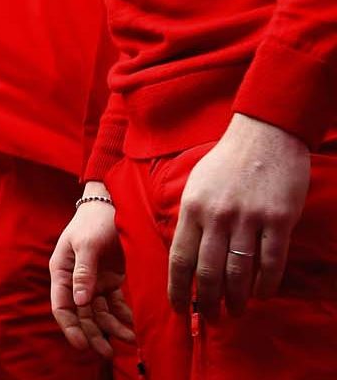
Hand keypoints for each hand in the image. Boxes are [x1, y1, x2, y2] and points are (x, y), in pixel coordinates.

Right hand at [50, 190, 135, 357]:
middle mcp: (75, 280)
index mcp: (62, 271)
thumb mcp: (86, 244)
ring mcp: (94, 281)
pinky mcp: (111, 280)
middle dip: (94, 334)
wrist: (113, 204)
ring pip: (100, 313)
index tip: (82, 344)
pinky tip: (134, 327)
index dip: (70, 327)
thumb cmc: (94, 221)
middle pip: (82, 314)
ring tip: (130, 340)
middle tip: (108, 352)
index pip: (62, 305)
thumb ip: (83, 272)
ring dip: (112, 328)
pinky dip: (123, 316)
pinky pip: (116, 304)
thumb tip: (79, 301)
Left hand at [169, 114, 310, 317]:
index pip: (179, 258)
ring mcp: (249, 219)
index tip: (178, 308)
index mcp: (192, 208)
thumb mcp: (195, 185)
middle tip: (209, 318)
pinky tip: (261, 295)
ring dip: (236, 298)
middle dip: (207, 301)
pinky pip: (271, 261)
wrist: (264, 136)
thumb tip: (184, 255)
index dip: (178, 288)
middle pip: (208, 271)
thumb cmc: (226, 162)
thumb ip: (190, 218)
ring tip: (234, 312)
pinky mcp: (278, 220)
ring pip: (240, 271)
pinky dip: (265, 283)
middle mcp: (217, 216)